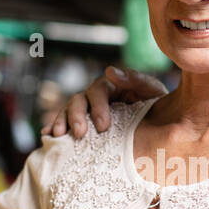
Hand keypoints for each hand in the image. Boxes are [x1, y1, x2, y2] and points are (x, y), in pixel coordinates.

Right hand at [42, 65, 166, 138]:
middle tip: (80, 134)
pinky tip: (47, 137)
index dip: (98, 107)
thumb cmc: (157, 104)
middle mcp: (96, 97)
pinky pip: (65, 124)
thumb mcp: (151, 90)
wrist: (160, 122)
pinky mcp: (84, 124)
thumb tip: (110, 70)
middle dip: (77, 117)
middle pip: (78, 100)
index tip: (103, 126)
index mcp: (111, 86)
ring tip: (57, 136)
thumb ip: (135, 79)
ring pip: (68, 111)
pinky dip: (54, 128)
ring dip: (61, 122)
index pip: (97, 91)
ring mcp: (87, 110)